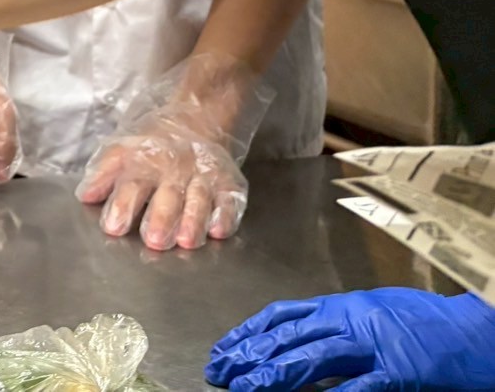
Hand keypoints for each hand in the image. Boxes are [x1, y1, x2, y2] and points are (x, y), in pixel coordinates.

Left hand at [75, 53, 272, 250]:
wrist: (197, 118)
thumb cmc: (152, 147)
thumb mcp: (121, 151)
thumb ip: (103, 173)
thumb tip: (85, 195)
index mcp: (144, 163)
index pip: (131, 185)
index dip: (122, 205)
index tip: (113, 227)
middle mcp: (174, 171)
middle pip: (167, 197)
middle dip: (161, 219)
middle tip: (154, 240)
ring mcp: (202, 177)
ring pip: (198, 200)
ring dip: (193, 221)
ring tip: (186, 241)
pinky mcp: (227, 183)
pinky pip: (229, 200)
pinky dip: (225, 215)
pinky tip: (218, 230)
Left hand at [206, 289, 494, 390]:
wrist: (473, 331)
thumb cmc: (424, 323)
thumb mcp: (371, 313)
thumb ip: (333, 326)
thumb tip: (294, 340)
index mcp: (341, 306)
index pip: (281, 317)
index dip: (248, 332)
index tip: (223, 349)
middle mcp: (350, 320)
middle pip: (288, 338)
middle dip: (249, 356)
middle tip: (220, 373)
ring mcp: (373, 345)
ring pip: (311, 359)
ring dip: (274, 375)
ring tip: (244, 388)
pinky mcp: (398, 371)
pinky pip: (357, 387)